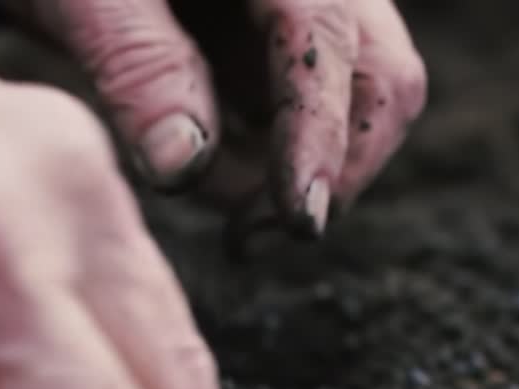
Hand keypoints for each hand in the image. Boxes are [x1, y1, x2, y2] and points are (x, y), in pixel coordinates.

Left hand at [2, 0, 427, 236]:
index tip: (299, 218)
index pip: (325, 40)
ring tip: (213, 202)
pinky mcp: (276, 56)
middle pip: (380, 80)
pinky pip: (301, 122)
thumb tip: (183, 168)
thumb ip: (138, 66)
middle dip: (334, 169)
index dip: (320, 134)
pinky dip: (267, 165)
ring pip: (352, 111)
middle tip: (256, 237)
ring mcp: (304, 19)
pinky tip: (209, 178)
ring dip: (294, 174)